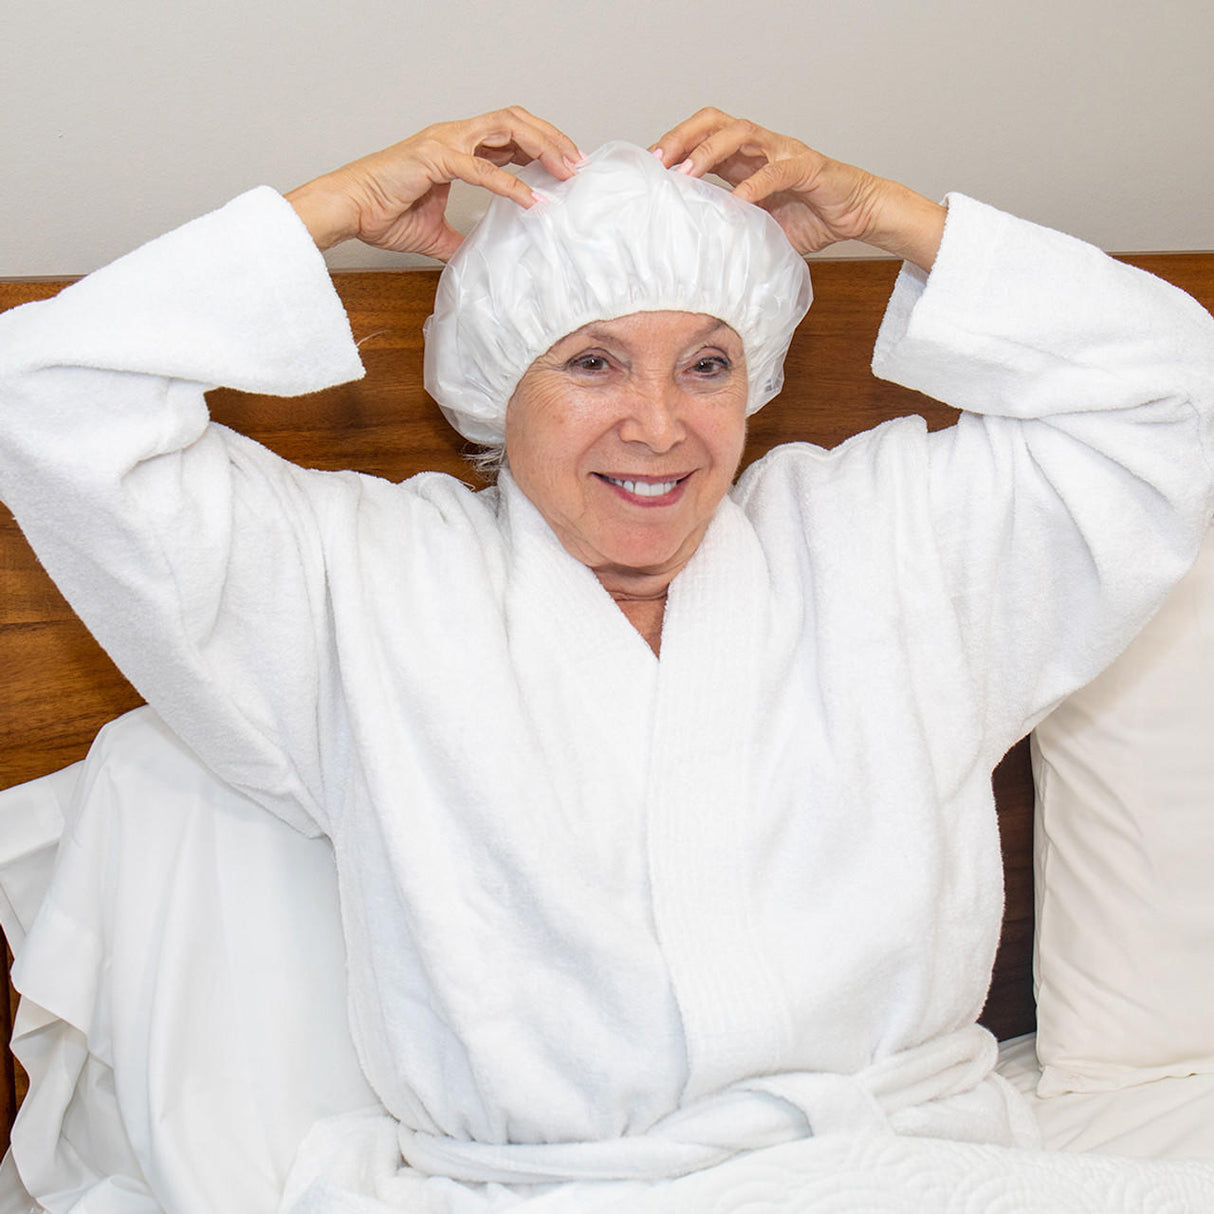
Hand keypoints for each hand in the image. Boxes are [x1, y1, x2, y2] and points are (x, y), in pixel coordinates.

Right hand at [286, 107, 582, 259]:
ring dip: (541, 147)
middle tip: (578, 165)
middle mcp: (454, 137)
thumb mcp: (435, 235)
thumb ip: (461, 241)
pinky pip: (481, 168)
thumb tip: (480, 260)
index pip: (510, 135)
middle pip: (516, 121)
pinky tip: (531, 200)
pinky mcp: (434, 158)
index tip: (566, 168)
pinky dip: (510, 183)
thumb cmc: (382, 215)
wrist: (348, 210)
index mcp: (457, 148)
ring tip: (565, 171)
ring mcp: (445, 142)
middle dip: (552, 138)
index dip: (542, 145)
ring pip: (505, 128)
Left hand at [650, 108, 945, 270]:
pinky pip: (776, 170)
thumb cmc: (808, 219)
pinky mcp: (807, 167)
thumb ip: (729, 230)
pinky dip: (754, 184)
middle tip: (656, 161)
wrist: (857, 214)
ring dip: (709, 151)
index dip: (674, 145)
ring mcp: (784, 152)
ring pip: (741, 133)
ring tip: (686, 173)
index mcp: (745, 158)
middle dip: (681, 137)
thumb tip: (692, 257)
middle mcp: (761, 147)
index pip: (702, 136)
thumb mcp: (757, 228)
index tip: (647, 167)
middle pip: (714, 122)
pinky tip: (736, 201)